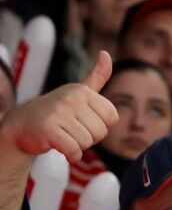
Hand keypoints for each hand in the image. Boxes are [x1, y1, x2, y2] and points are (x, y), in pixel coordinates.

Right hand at [0, 51, 117, 166]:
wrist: (21, 124)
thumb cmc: (56, 110)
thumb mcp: (78, 92)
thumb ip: (96, 77)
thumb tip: (106, 54)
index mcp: (82, 90)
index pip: (112, 117)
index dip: (100, 124)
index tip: (82, 119)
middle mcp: (71, 98)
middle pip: (101, 132)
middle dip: (89, 137)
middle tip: (70, 129)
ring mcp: (58, 113)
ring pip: (87, 142)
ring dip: (77, 146)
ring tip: (63, 135)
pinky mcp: (48, 129)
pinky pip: (74, 150)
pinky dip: (70, 155)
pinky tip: (59, 146)